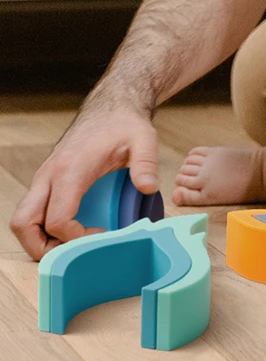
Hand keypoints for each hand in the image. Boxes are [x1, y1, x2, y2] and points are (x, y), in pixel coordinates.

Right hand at [9, 91, 159, 260]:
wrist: (110, 107)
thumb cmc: (124, 124)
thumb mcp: (143, 139)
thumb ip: (146, 164)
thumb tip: (149, 188)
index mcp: (70, 169)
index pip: (57, 219)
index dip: (75, 237)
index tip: (102, 234)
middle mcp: (49, 175)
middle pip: (24, 224)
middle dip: (42, 248)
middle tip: (75, 252)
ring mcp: (44, 177)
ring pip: (23, 219)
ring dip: (38, 239)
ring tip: (73, 243)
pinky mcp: (47, 179)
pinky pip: (33, 210)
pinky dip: (42, 227)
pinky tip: (72, 228)